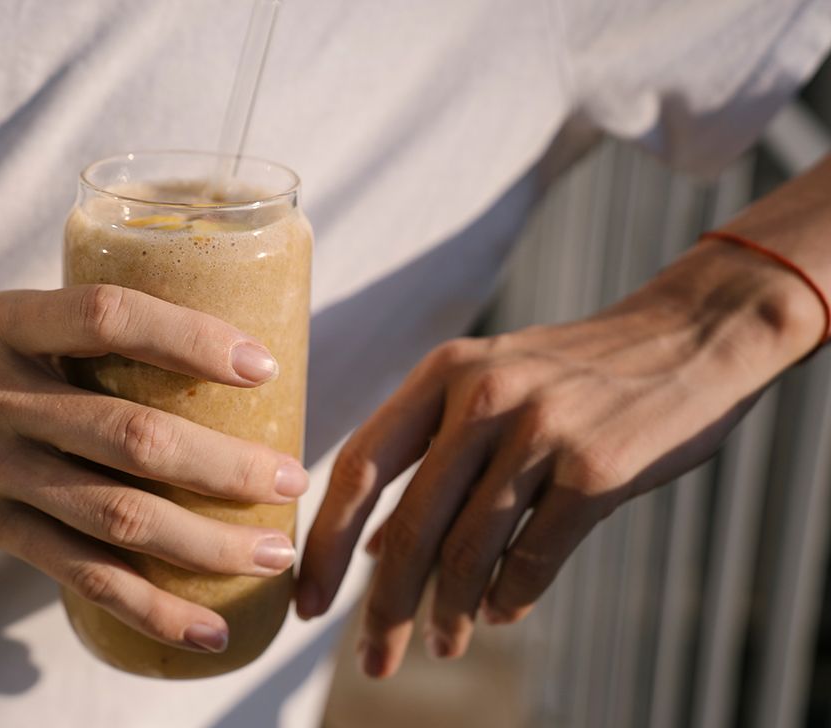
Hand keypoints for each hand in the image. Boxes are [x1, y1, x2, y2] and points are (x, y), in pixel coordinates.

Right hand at [0, 285, 307, 653]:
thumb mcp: (12, 314)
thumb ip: (91, 330)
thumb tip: (215, 347)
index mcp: (10, 324)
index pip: (106, 319)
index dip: (188, 339)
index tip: (261, 366)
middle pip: (128, 437)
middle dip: (222, 466)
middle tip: (290, 478)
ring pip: (116, 516)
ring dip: (204, 542)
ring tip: (272, 552)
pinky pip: (81, 576)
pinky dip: (149, 609)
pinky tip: (207, 629)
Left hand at [295, 240, 822, 677]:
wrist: (688, 336)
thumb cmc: (571, 374)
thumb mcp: (485, 386)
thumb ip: (427, 456)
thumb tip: (369, 549)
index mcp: (441, 373)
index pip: (357, 466)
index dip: (325, 541)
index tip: (308, 601)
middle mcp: (482, 397)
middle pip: (409, 525)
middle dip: (384, 605)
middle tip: (373, 659)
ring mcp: (540, 431)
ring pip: (470, 550)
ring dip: (450, 613)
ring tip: (441, 646)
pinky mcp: (596, 469)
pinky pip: (535, 557)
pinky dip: (512, 597)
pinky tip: (500, 615)